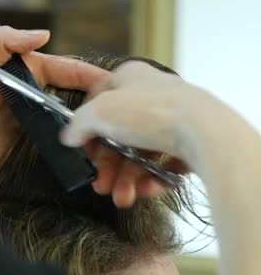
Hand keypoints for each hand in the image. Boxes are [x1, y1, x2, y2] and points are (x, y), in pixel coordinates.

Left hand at [0, 26, 106, 186]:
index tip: (113, 81)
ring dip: (86, 118)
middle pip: (69, 90)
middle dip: (95, 95)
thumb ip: (2, 42)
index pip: (60, 67)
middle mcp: (24, 91)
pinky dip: (71, 138)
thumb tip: (43, 35)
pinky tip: (87, 145)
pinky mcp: (24, 142)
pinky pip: (53, 137)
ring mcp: (26, 117)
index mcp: (15, 69)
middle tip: (121, 107)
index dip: (87, 73)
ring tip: (112, 127)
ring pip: (65, 114)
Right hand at [60, 61, 212, 206]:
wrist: (206, 134)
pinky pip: (165, 163)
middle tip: (101, 184)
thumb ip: (78, 124)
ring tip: (123, 197)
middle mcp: (153, 95)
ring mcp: (174, 118)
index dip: (87, 129)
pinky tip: (146, 190)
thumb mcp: (98, 113)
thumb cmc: (153, 113)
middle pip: (120, 135)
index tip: (82, 151)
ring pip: (141, 153)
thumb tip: (68, 135)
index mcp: (130, 77)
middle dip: (109, 165)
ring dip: (127, 178)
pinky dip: (153, 179)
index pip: (98, 103)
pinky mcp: (192, 140)